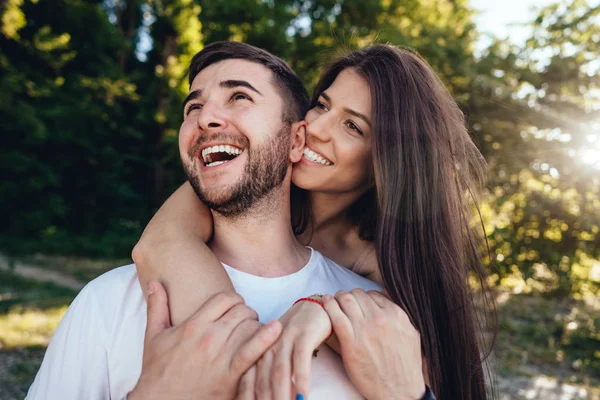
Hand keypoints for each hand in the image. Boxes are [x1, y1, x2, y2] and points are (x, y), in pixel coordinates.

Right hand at [129, 281, 281, 399]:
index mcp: (193, 325)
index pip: (224, 298)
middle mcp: (208, 337)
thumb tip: (153, 282)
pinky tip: (277, 328)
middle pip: (240, 310)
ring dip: (255, 325)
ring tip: (253, 330)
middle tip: (245, 320)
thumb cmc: (157, 371)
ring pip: (249, 326)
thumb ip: (157, 307)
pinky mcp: (230, 374)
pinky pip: (253, 351)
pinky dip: (267, 338)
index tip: (233, 307)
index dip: (233, 299)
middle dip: (246, 312)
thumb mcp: (153, 336)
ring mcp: (220, 355)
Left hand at [255, 297, 331, 399]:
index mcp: (259, 353)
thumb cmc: (296, 337)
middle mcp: (269, 347)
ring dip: (282, 397)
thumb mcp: (280, 355)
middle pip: (264, 382)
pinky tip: (303, 395)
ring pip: (281, 373)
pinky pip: (301, 360)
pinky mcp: (303, 335)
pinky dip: (301, 379)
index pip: (251, 384)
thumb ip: (269, 375)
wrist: (314, 307)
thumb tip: (262, 398)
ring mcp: (285, 340)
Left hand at [323, 289, 425, 399]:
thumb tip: (386, 294)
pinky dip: (329, 306)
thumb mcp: (411, 333)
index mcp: (396, 314)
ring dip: (337, 298)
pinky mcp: (351, 342)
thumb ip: (399, 313)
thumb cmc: (405, 365)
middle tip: (342, 300)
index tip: (356, 302)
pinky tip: (325, 303)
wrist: (399, 391)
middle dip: (348, 295)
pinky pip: (336, 316)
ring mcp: (365, 329)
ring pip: (346, 300)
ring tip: (332, 300)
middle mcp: (381, 318)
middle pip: (358, 294)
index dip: (362, 297)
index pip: (373, 294)